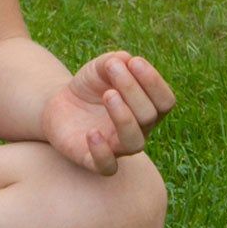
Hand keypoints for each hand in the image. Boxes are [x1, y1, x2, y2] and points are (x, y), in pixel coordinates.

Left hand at [41, 52, 175, 176]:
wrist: (61, 105)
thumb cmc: (90, 87)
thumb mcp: (100, 68)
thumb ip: (115, 61)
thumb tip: (127, 61)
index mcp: (147, 108)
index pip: (165, 101)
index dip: (154, 81)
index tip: (134, 62)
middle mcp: (138, 131)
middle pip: (149, 116)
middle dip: (132, 89)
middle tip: (112, 68)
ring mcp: (117, 147)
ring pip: (134, 142)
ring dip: (124, 117)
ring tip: (108, 94)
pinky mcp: (93, 160)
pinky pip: (107, 166)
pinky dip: (102, 151)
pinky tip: (91, 132)